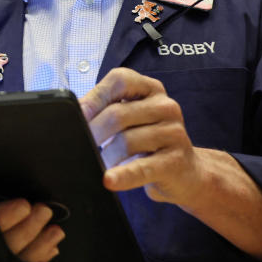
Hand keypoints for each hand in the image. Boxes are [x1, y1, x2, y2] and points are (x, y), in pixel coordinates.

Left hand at [79, 67, 203, 206]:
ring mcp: (174, 133)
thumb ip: (105, 108)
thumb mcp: (130, 118)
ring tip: (100, 164)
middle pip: (118, 113)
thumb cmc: (149, 141)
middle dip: (94, 132)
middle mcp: (166, 106)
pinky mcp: (175, 161)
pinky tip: (109, 180)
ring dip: (106, 156)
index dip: (95, 97)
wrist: (186, 173)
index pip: (120, 81)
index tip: (77, 114)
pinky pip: (142, 168)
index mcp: (151, 88)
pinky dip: (123, 175)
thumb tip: (75, 111)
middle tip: (81, 145)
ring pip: (127, 141)